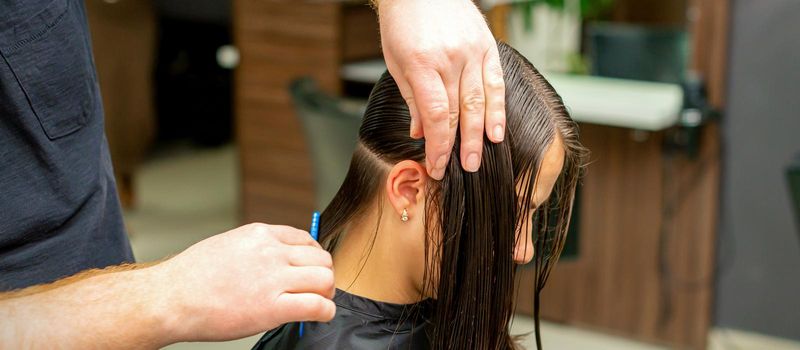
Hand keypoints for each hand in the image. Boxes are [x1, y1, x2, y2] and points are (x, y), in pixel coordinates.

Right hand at [154, 223, 334, 341]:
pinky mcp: (272, 308)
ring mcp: (273, 279)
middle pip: (321, 258)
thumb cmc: (190, 277)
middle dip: (324, 274)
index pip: (305, 238)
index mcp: (260, 234)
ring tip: (318, 302)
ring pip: (325, 279)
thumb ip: (256, 249)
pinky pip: (317, 306)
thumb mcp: (228, 245)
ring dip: (327, 292)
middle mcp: (271, 252)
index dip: (311, 257)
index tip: (309, 270)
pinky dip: (326, 311)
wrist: (169, 299)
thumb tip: (278, 260)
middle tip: (318, 289)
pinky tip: (319, 315)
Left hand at [378, 0, 505, 179]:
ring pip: (480, 101)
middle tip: (462, 171)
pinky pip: (496, 83)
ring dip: (480, 135)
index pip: (435, 114)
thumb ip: (412, 99)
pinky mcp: (487, 46)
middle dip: (459, 146)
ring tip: (479, 160)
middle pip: (459, 111)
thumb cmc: (404, 24)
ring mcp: (472, 51)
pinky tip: (497, 131)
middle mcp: (449, 58)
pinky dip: (498, 109)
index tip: (438, 166)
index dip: (438, 145)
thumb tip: (421, 134)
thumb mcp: (396, 62)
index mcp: (422, 63)